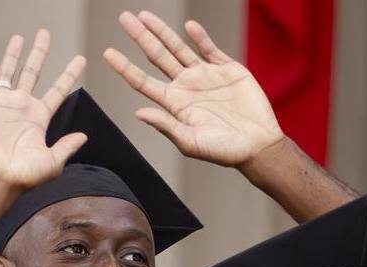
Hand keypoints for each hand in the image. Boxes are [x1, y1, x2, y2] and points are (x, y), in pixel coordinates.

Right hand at [0, 29, 89, 201]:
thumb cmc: (22, 176)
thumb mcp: (53, 162)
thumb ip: (67, 146)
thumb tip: (83, 136)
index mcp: (38, 118)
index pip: (57, 91)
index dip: (68, 75)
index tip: (80, 60)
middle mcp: (20, 108)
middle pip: (32, 73)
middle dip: (39, 54)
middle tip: (45, 35)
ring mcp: (1, 105)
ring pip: (7, 73)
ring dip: (13, 55)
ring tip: (19, 38)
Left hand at [103, 11, 284, 166]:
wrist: (258, 145)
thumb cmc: (223, 151)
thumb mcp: (191, 142)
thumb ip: (166, 126)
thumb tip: (139, 113)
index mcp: (172, 103)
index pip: (142, 81)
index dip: (125, 67)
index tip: (107, 53)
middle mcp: (184, 86)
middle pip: (157, 56)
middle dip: (140, 37)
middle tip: (124, 18)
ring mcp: (205, 75)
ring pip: (178, 48)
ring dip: (162, 31)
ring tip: (145, 15)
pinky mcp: (227, 70)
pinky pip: (209, 49)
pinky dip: (200, 37)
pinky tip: (188, 26)